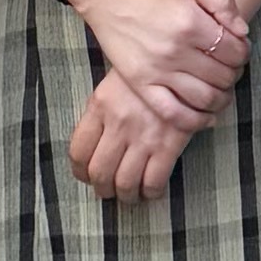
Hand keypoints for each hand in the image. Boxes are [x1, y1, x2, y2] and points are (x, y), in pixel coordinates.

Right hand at [68, 0, 244, 120]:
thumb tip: (242, 32)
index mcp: (190, 21)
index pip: (234, 51)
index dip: (243, 52)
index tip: (239, 48)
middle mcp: (174, 50)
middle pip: (222, 76)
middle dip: (234, 73)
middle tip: (230, 66)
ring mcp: (155, 70)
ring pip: (204, 98)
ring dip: (221, 97)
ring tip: (222, 89)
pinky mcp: (139, 82)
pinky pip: (172, 113)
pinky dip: (194, 121)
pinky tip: (206, 117)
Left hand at [70, 71, 200, 202]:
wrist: (183, 64)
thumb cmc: (147, 74)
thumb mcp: (114, 85)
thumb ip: (100, 114)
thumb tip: (92, 147)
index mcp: (100, 106)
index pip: (78, 152)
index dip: (80, 172)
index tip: (86, 176)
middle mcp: (118, 124)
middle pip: (100, 173)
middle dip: (102, 189)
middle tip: (108, 190)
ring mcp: (144, 136)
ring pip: (125, 183)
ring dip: (126, 196)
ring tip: (130, 195)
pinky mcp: (169, 145)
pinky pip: (154, 181)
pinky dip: (150, 192)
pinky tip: (151, 190)